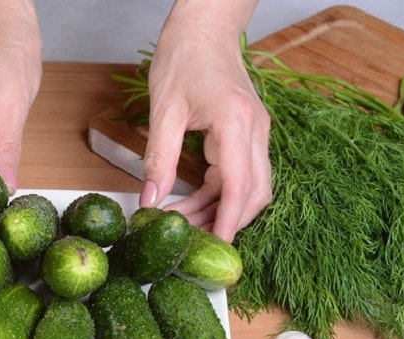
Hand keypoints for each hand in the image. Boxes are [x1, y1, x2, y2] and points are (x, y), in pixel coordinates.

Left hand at [138, 0, 270, 241]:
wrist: (205, 24)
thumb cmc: (185, 55)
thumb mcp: (163, 109)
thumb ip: (159, 159)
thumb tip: (149, 201)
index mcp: (236, 124)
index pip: (240, 188)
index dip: (229, 224)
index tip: (216, 249)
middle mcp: (255, 130)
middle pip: (254, 194)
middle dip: (225, 221)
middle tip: (190, 240)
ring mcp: (255, 132)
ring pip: (249, 187)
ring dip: (219, 209)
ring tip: (183, 223)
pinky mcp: (247, 132)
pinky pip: (238, 173)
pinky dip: (218, 193)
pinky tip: (192, 202)